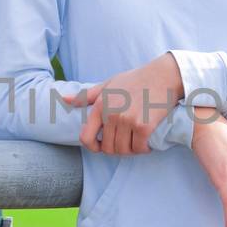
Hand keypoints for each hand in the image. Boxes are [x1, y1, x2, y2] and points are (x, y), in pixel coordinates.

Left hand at [60, 52, 182, 153]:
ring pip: (123, 150)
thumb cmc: (135, 79)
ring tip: (136, 142)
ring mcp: (127, 121)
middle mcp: (111, 114)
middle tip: (126, 142)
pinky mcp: (144, 126)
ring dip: (130, 150)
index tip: (102, 146)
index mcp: (100, 105)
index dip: (93, 147)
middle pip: (107, 148)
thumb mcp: (108, 84)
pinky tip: (146, 143)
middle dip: (116, 149)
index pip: (85, 137)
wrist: (163, 75)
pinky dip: (143, 149)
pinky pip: (139, 148)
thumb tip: (63, 100)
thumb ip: (86, 96)